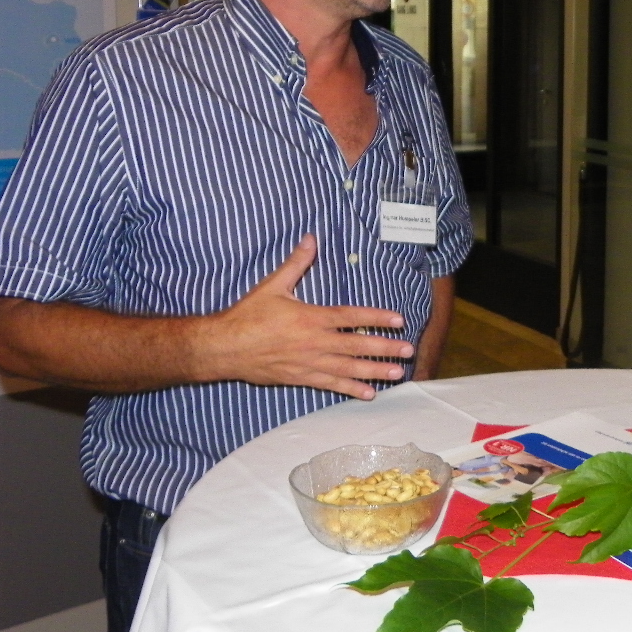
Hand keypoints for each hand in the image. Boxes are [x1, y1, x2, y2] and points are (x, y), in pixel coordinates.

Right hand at [193, 234, 412, 399]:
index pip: (351, 316)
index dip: (377, 318)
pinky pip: (331, 384)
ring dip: (375, 371)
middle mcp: (314, 342)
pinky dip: (351, 389)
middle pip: (357, 345)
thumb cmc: (247, 315)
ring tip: (398, 374)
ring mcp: (309, 363)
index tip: (399, 319)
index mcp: (311, 318)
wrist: (223, 348)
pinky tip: (369, 393)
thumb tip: (311, 238)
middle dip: (385, 348)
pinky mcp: (301, 378)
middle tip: (409, 351)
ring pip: (348, 368)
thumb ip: (296, 263)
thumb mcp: (272, 286)